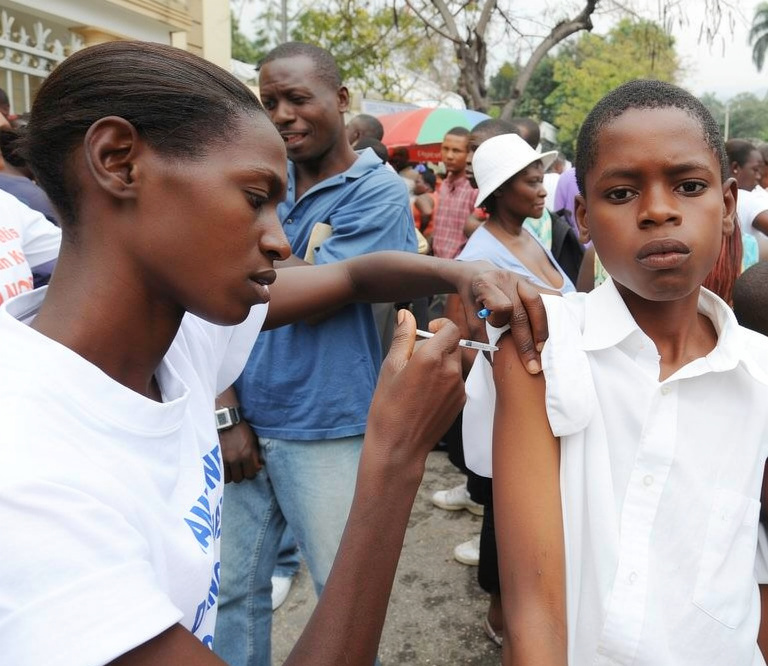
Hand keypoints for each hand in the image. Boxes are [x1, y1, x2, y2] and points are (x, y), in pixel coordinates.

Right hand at [219, 421, 261, 482]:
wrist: (225, 420)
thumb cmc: (241, 429)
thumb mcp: (252, 440)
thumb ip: (256, 455)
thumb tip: (259, 468)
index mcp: (247, 453)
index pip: (251, 474)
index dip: (251, 473)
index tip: (249, 470)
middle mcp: (236, 458)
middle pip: (239, 478)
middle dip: (240, 474)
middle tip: (239, 469)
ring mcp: (224, 459)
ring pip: (228, 478)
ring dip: (230, 475)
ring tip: (231, 469)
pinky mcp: (215, 457)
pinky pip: (219, 473)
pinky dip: (222, 473)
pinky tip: (224, 468)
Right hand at [365, 311, 464, 475]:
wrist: (399, 446)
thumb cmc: (388, 407)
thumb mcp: (390, 367)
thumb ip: (402, 338)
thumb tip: (405, 315)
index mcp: (431, 358)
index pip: (451, 328)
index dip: (441, 326)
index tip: (429, 331)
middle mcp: (450, 371)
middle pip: (454, 345)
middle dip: (439, 345)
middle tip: (418, 357)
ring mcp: (458, 388)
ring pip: (456, 363)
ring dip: (443, 362)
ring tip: (420, 378)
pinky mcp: (461, 402)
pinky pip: (457, 380)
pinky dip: (446, 379)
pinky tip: (426, 393)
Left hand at [461, 262, 549, 373]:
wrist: (476, 274)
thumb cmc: (472, 299)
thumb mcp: (468, 314)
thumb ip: (480, 333)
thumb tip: (494, 359)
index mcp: (486, 284)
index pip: (501, 306)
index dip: (499, 321)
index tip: (496, 328)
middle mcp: (506, 279)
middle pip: (522, 310)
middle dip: (527, 341)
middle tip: (532, 365)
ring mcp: (520, 279)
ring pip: (537, 303)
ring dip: (541, 328)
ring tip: (541, 348)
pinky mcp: (531, 282)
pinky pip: (547, 295)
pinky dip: (551, 313)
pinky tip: (553, 328)